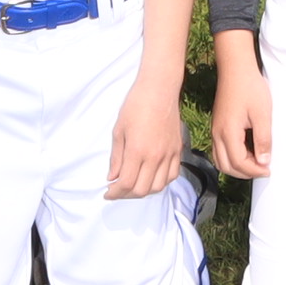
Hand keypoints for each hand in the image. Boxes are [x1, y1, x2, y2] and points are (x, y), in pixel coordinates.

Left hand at [107, 73, 185, 200]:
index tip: (107, 193)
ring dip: (144, 191)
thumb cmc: (135, 106)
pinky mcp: (178, 150)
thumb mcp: (118, 131)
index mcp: (137, 151)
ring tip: (134, 185)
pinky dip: (161, 182)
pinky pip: (173, 175)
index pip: (126, 183)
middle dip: (127, 195)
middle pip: (142, 190)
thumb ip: (116, 157)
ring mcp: (169, 154)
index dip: (114, 193)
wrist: (159, 90)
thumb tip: (112, 177)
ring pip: (159, 186)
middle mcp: (155, 157)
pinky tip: (152, 177)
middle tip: (118, 190)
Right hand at [205, 41, 272, 179]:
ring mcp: (215, 130)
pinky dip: (231, 158)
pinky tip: (246, 152)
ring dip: (237, 167)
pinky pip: (220, 150)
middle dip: (244, 173)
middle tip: (262, 169)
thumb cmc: (250, 88)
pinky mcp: (217, 126)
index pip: (238, 163)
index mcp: (228, 132)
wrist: (236, 69)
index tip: (268, 170)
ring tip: (255, 162)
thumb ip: (263, 140)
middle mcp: (217, 134)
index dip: (254, 171)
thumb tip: (263, 161)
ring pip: (220, 160)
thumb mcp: (262, 114)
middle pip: (226, 166)